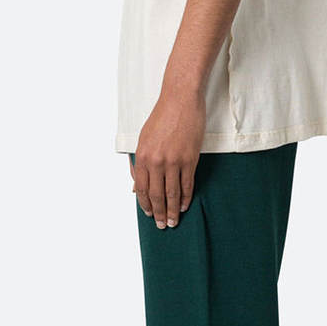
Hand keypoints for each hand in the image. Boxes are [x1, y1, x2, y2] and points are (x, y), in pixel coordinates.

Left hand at [131, 86, 204, 228]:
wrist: (181, 99)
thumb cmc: (163, 117)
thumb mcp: (144, 139)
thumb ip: (139, 163)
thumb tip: (136, 186)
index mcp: (142, 156)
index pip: (142, 188)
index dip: (145, 204)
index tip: (149, 215)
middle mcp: (156, 161)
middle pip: (156, 195)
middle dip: (159, 213)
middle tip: (162, 226)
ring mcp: (173, 161)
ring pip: (172, 193)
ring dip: (172, 211)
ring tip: (173, 222)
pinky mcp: (189, 159)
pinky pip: (187, 184)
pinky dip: (185, 198)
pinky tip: (183, 206)